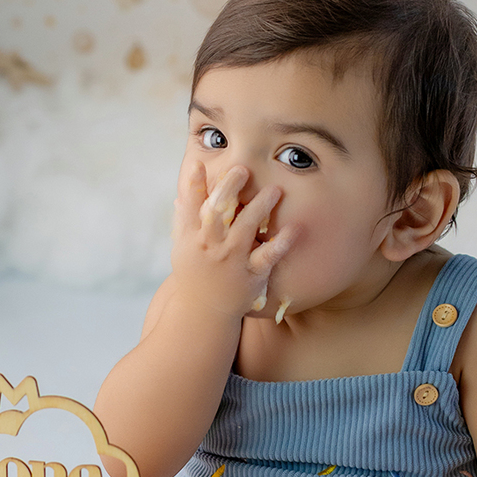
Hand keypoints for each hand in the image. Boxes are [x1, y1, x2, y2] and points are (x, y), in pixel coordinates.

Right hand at [172, 161, 293, 320]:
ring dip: (260, 208)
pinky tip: (294, 229)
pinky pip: (268, 258)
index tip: (200, 163)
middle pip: (217, 213)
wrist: (202, 313)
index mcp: (191, 237)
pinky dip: (281, 244)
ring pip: (244, 230)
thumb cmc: (194, 274)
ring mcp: (230, 261)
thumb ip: (185, 218)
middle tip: (243, 169)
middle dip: (228, 190)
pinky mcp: (250, 276)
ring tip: (275, 190)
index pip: (191, 206)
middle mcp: (209, 247)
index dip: (194, 184)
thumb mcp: (182, 246)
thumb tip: (183, 191)